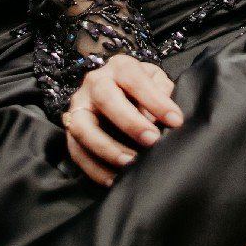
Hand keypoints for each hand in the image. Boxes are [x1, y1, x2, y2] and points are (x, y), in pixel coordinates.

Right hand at [62, 55, 183, 186]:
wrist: (115, 89)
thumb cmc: (141, 87)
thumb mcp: (155, 81)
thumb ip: (162, 93)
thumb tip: (165, 118)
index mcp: (119, 66)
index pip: (135, 78)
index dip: (155, 100)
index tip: (176, 121)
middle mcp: (94, 82)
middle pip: (105, 98)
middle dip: (129, 122)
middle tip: (152, 140)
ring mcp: (78, 106)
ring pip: (83, 127)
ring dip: (106, 148)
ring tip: (129, 164)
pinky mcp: (70, 129)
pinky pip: (76, 151)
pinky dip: (94, 168)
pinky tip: (113, 179)